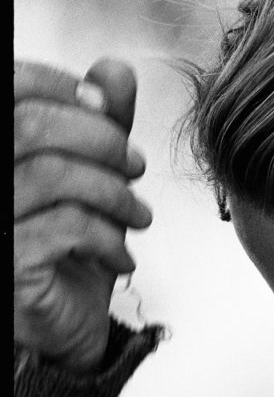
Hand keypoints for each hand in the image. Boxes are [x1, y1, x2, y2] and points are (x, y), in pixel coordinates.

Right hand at [14, 58, 152, 372]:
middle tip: (135, 164)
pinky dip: (107, 236)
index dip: (62, 85)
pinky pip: (64, 228)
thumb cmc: (73, 244)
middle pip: (31, 126)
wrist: (68, 326)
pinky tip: (122, 254)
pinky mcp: (8, 266)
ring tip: (138, 213)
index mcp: (0, 149)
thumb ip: (102, 120)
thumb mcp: (96, 172)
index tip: (104, 107)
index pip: (12, 86)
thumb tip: (114, 70)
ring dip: (113, 191)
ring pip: (52, 175)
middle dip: (99, 138)